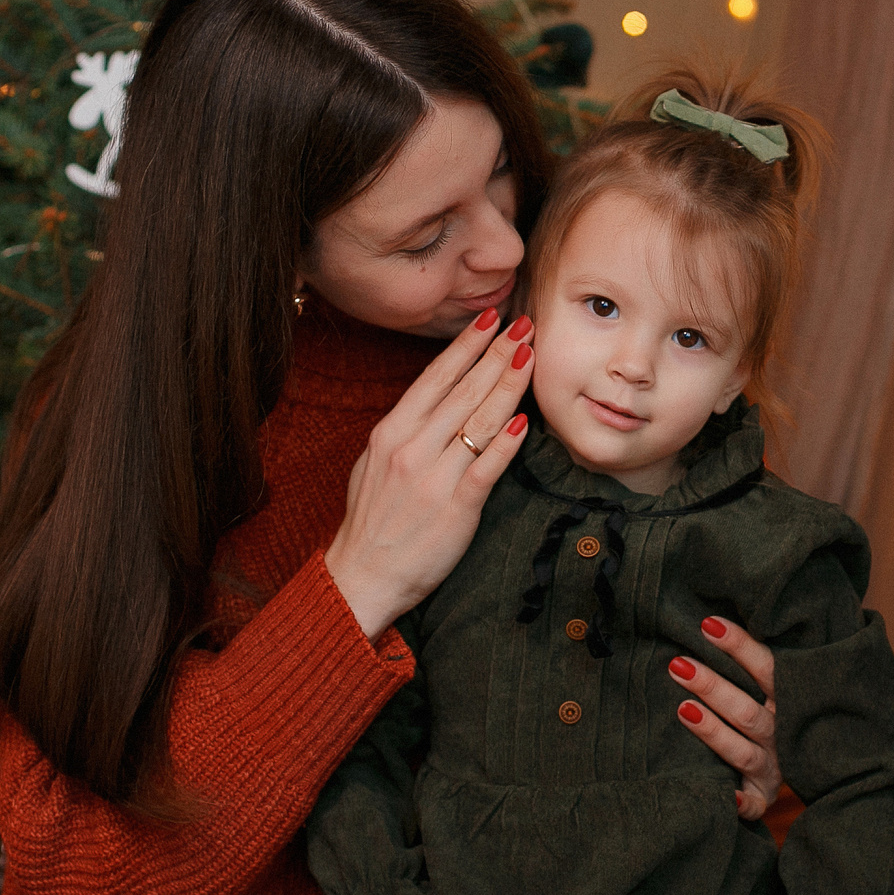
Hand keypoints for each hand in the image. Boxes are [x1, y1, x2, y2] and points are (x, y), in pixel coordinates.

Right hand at [327, 311, 536, 638]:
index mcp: (390, 433)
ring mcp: (433, 478)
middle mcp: (411, 448)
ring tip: (531, 357)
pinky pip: (486, 468)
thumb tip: (436, 401)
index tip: (490, 318)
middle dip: (497, 354)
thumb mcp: (374, 464)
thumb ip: (405, 431)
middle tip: (525, 325)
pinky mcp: (455, 509)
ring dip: (508, 386)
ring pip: (479, 421)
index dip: (466, 345)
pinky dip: (506, 444)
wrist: (362, 575)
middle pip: (463, 391)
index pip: (435, 378)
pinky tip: (524, 421)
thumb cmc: (372, 520)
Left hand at [673, 617, 780, 819]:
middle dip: (713, 686)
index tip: (707, 625)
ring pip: (742, 751)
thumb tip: (709, 620)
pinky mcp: (763, 796)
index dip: (740, 647)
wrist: (823, 768)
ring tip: (683, 709)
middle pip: (748, 711)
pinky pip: (753, 805)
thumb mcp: (775, 687)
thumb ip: (754, 663)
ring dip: (713, 731)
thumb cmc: (776, 713)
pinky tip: (726, 796)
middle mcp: (783, 733)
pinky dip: (741, 802)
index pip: (767, 669)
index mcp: (790, 700)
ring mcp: (774, 767)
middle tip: (678, 664)